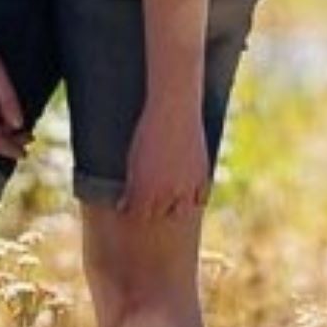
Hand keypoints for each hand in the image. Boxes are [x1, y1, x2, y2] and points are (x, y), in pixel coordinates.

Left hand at [118, 103, 209, 219]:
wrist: (174, 112)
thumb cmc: (147, 132)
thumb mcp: (133, 159)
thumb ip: (132, 185)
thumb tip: (123, 205)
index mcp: (145, 188)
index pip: (138, 213)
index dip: (132, 211)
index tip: (127, 206)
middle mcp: (167, 192)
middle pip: (158, 214)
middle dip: (150, 211)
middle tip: (145, 204)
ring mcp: (187, 186)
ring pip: (180, 211)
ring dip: (172, 209)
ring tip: (165, 202)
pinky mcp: (202, 177)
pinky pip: (200, 199)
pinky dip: (192, 201)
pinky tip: (184, 197)